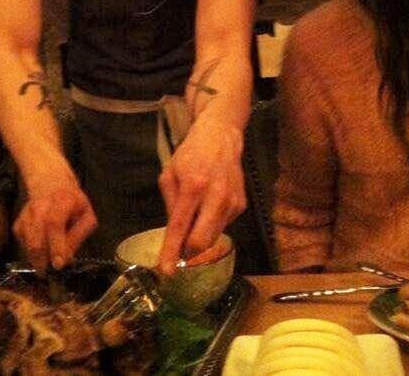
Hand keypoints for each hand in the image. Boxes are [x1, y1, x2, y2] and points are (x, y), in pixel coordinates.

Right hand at [13, 155, 96, 271]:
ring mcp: (26, 215)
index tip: (58, 265)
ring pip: (27, 243)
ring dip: (36, 259)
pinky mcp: (17, 223)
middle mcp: (40, 207)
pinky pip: (22, 244)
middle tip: (49, 274)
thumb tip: (68, 259)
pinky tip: (41, 248)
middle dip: (42, 260)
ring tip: (45, 266)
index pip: (55, 224)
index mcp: (62, 201)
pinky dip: (30, 252)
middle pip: (36, 237)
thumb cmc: (73, 203)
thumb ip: (78, 236)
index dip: (56, 245)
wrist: (50, 183)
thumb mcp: (86, 215)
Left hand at [157, 112, 244, 274]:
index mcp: (193, 186)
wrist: (221, 137)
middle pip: (202, 242)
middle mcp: (216, 196)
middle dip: (188, 251)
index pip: (180, 227)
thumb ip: (170, 205)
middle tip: (179, 247)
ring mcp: (232, 202)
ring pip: (213, 238)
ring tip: (196, 214)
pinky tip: (209, 206)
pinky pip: (222, 227)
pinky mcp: (242, 206)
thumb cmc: (190, 154)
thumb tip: (174, 236)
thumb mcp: (170, 174)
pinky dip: (211, 224)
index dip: (171, 251)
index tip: (167, 272)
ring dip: (200, 237)